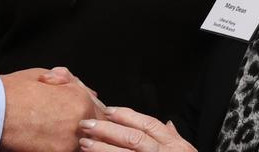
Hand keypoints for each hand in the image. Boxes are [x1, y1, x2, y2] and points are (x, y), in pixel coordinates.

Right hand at [0, 68, 104, 151]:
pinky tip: (48, 141)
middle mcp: (80, 121)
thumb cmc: (15, 92)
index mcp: (80, 100)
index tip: (85, 120)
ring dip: (76, 140)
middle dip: (89, 130)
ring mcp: (70, 141)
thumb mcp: (46, 76)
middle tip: (69, 127)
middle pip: (97, 131)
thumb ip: (71, 84)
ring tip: (55, 133)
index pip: (102, 114)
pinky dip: (61, 147)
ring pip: (84, 145)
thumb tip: (89, 92)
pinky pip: (69, 151)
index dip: (95, 117)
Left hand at [78, 106, 195, 151]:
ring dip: (102, 149)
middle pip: (133, 138)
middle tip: (87, 125)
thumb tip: (168, 123)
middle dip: (108, 130)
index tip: (108, 111)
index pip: (147, 124)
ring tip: (84, 143)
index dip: (127, 116)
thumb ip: (174, 137)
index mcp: (172, 145)